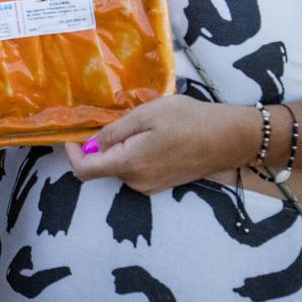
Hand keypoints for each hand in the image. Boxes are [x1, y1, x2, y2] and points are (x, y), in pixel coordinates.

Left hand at [63, 95, 259, 195]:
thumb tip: (94, 144)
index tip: (73, 137)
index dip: (73, 155)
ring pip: (121, 167)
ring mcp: (151, 186)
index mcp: (129, 165)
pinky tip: (156, 136)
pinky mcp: (163, 184)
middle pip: (104, 168)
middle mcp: (137, 182)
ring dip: (121, 148)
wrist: (228, 138)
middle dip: (102, 146)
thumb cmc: (187, 120)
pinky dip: (135, 154)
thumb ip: (115, 131)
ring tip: (144, 125)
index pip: (85, 172)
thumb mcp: (146, 115)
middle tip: (120, 121)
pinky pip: (137, 170)